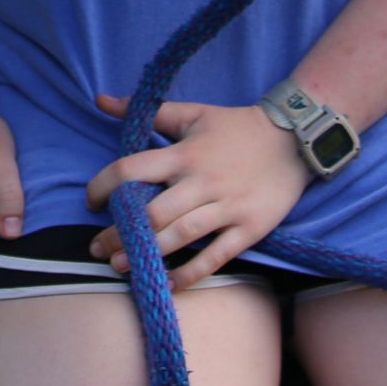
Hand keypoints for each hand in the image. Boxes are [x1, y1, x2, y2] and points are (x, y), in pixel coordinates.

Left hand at [82, 95, 310, 289]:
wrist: (294, 139)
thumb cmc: (236, 127)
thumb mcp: (192, 113)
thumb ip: (146, 111)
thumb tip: (101, 101)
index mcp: (185, 154)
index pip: (133, 169)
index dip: (105, 186)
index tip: (92, 201)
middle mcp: (202, 182)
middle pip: (152, 213)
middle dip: (120, 233)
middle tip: (96, 249)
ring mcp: (227, 207)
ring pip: (181, 236)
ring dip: (147, 254)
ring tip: (119, 266)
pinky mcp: (249, 227)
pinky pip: (217, 256)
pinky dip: (192, 272)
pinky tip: (169, 284)